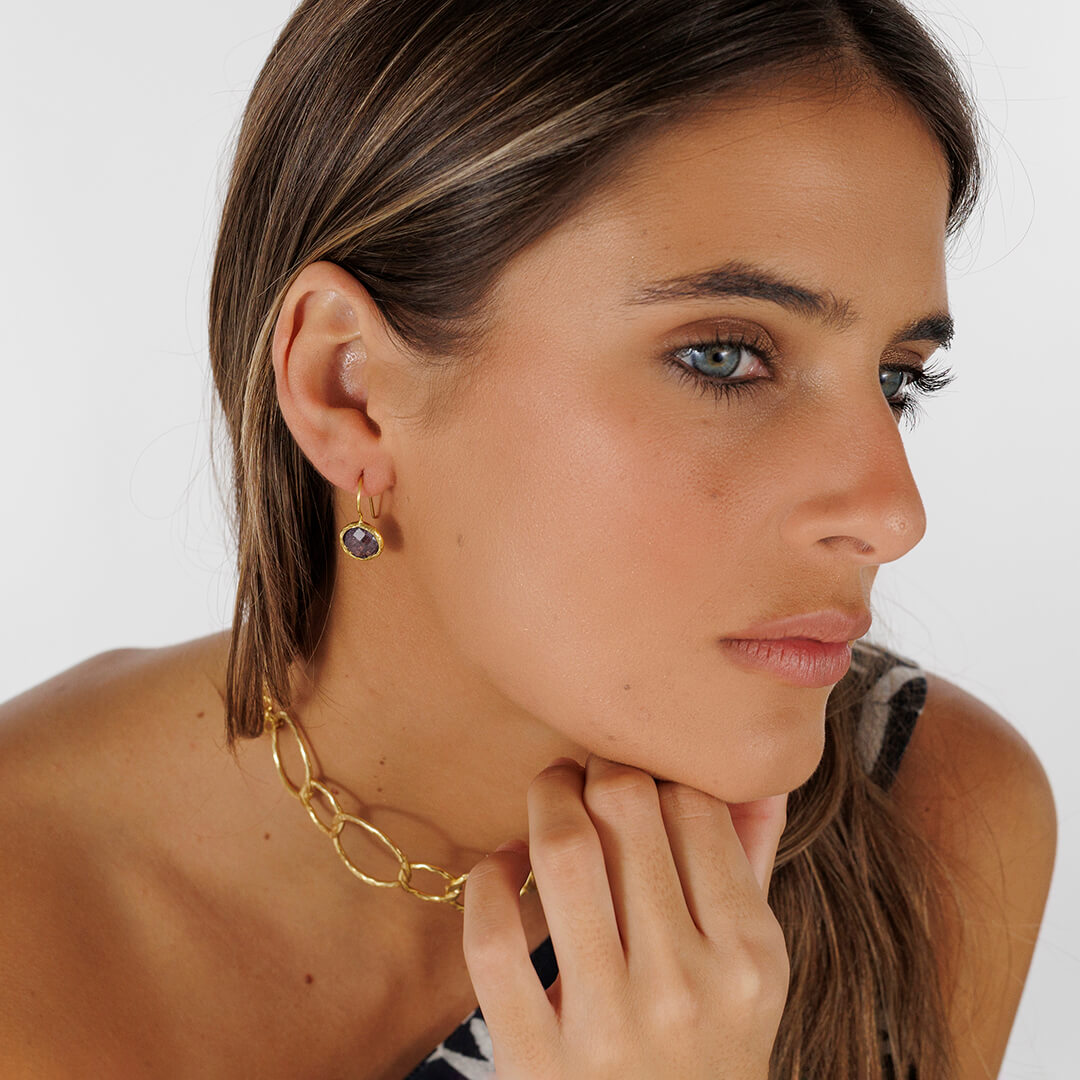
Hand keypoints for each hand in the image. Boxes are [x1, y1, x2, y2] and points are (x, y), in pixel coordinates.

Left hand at [462, 753, 790, 1079]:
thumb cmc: (708, 1049)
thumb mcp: (751, 970)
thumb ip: (753, 867)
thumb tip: (758, 773)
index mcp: (749, 954)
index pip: (695, 805)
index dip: (656, 765)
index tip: (635, 766)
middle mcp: (686, 985)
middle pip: (627, 808)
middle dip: (597, 766)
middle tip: (585, 769)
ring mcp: (609, 1025)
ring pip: (565, 854)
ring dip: (546, 799)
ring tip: (550, 794)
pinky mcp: (535, 1061)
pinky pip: (496, 937)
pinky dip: (490, 880)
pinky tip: (504, 865)